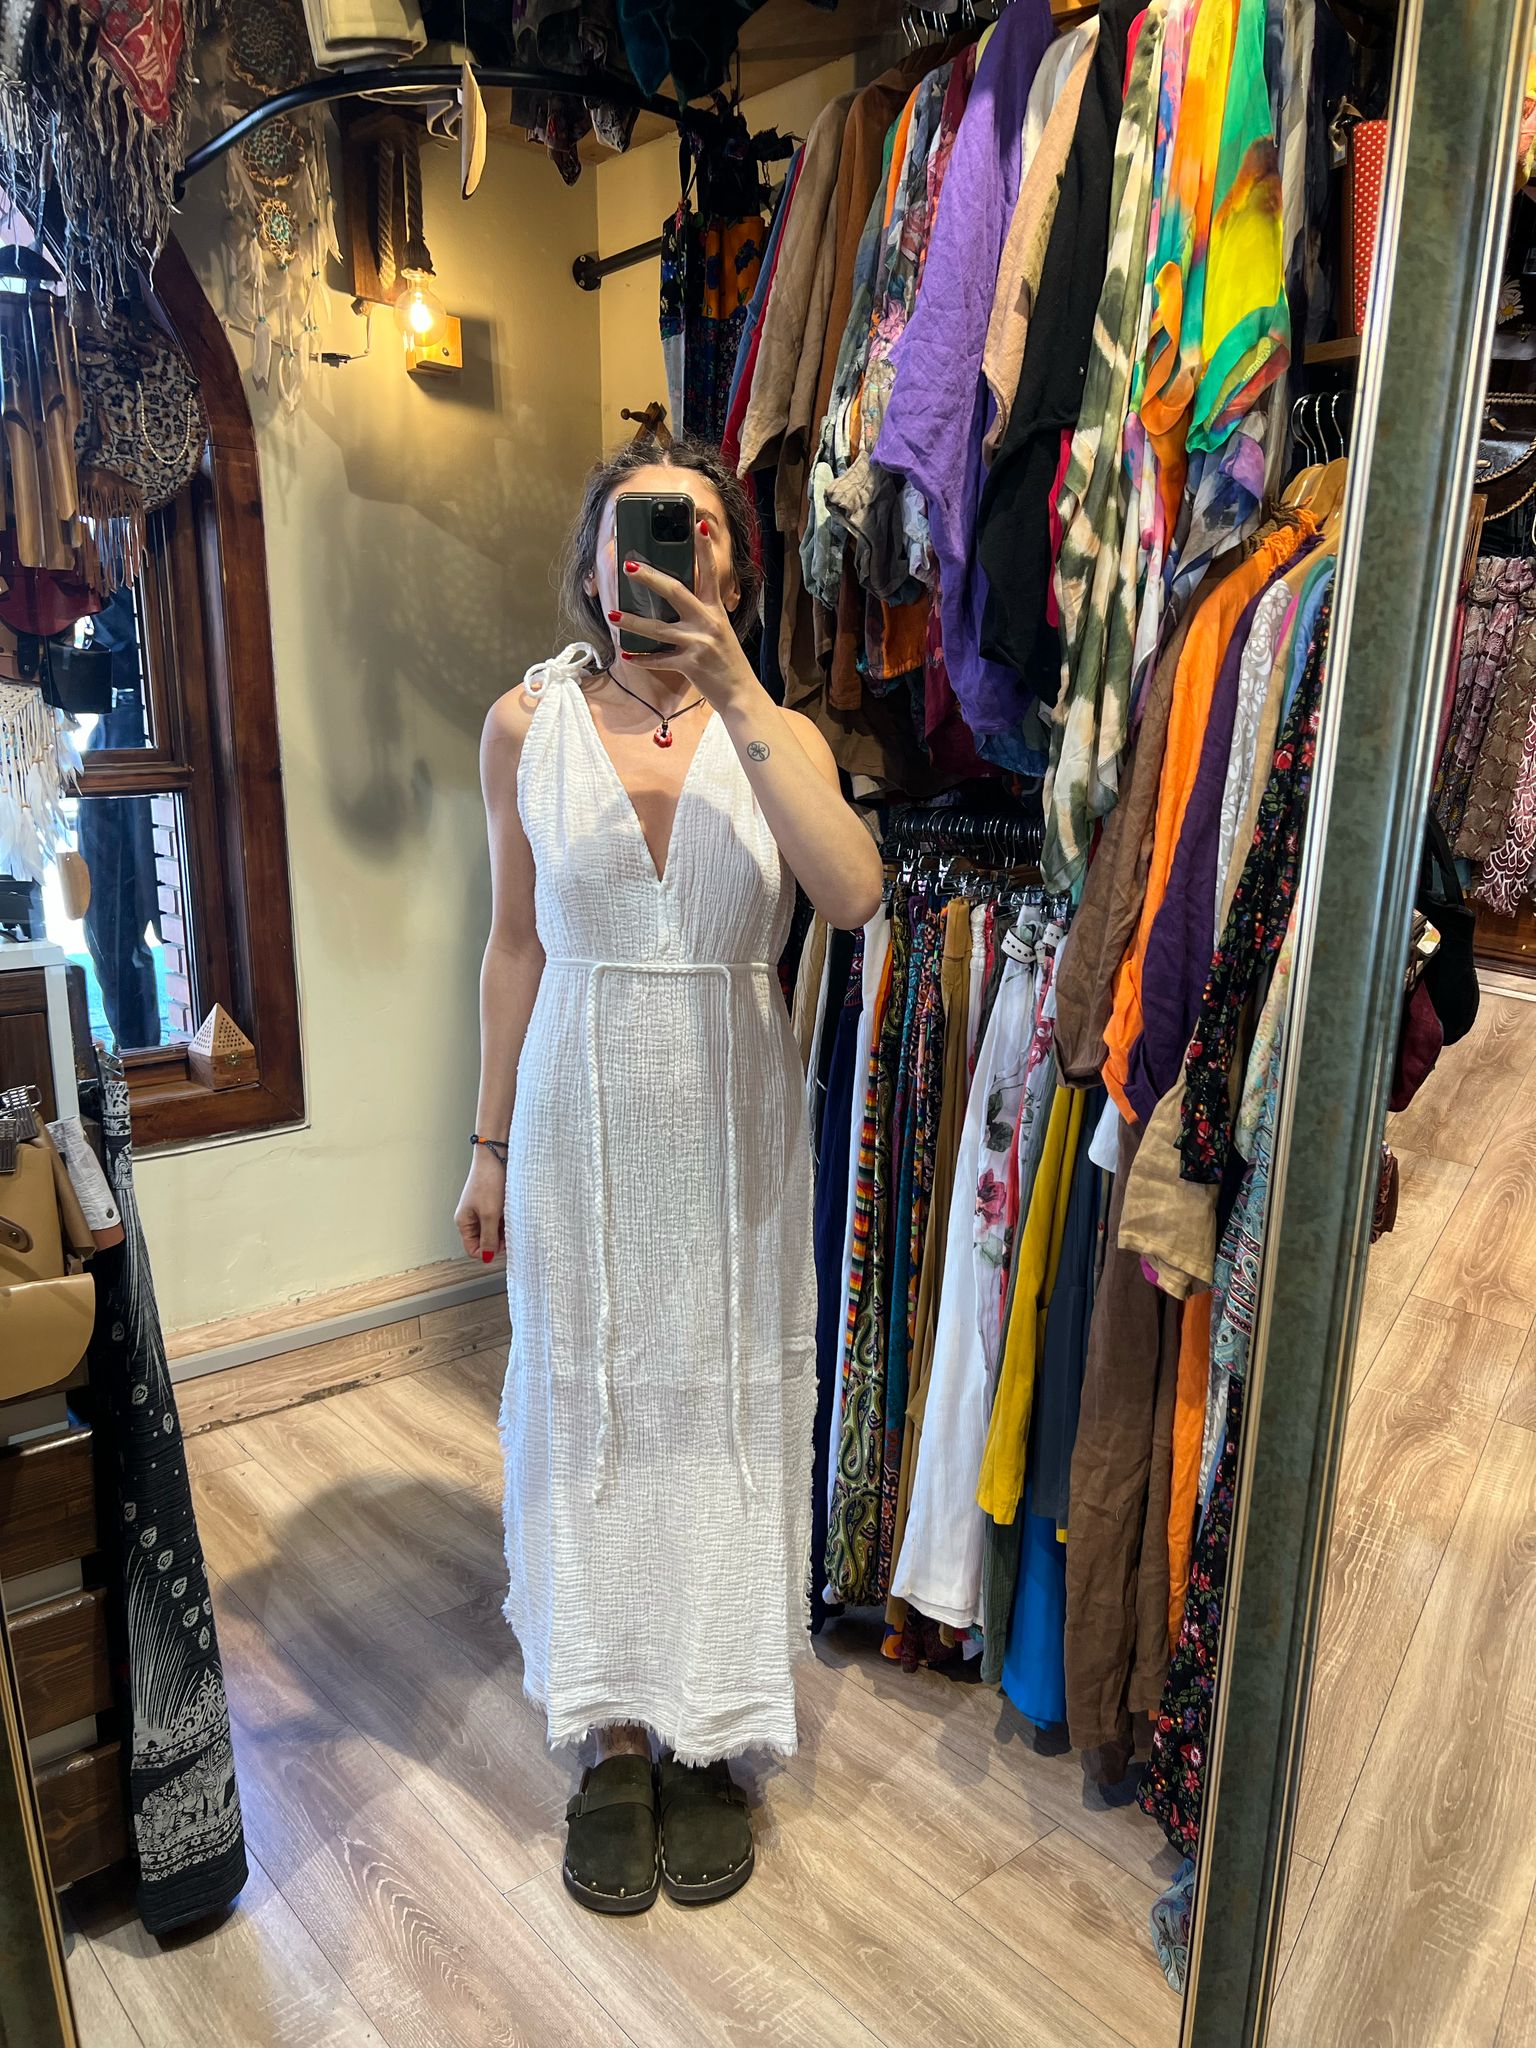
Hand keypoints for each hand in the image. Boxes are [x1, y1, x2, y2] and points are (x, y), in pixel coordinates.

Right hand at [455, 1152, 505, 1264]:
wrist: (496, 1156)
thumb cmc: (488, 1182)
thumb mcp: (490, 1214)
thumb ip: (489, 1238)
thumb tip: (487, 1258)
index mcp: (464, 1222)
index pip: (473, 1249)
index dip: (488, 1251)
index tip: (502, 1245)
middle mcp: (471, 1218)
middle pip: (485, 1241)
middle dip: (498, 1239)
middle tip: (510, 1230)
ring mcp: (482, 1210)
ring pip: (495, 1230)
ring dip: (505, 1228)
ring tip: (511, 1218)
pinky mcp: (493, 1203)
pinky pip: (500, 1219)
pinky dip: (507, 1219)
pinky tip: (512, 1212)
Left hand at [609, 518, 758, 712]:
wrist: (741, 693)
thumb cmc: (728, 661)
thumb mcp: (720, 631)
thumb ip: (702, 615)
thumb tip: (676, 603)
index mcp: (715, 610)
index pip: (709, 573)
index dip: (704, 548)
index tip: (697, 524)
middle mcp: (707, 622)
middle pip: (675, 591)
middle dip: (650, 578)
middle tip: (629, 566)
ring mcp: (698, 643)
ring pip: (658, 628)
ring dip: (632, 621)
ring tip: (612, 614)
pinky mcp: (690, 664)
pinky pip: (660, 659)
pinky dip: (643, 659)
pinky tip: (627, 655)